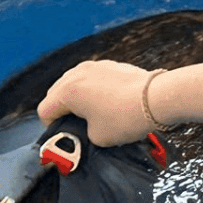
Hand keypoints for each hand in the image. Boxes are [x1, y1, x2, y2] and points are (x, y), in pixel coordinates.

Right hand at [37, 60, 162, 146]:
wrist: (157, 99)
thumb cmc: (126, 118)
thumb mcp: (97, 137)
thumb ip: (83, 133)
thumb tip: (86, 130)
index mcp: (67, 91)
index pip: (45, 110)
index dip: (51, 127)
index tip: (64, 136)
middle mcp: (77, 74)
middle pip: (56, 93)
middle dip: (61, 110)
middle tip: (75, 126)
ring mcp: (95, 66)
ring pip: (73, 82)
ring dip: (76, 97)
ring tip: (91, 114)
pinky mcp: (111, 65)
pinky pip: (92, 78)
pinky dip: (92, 89)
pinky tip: (107, 103)